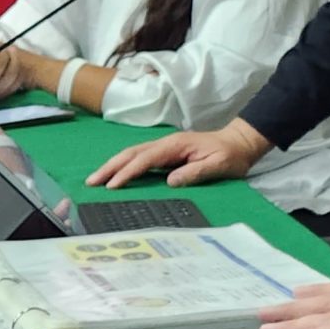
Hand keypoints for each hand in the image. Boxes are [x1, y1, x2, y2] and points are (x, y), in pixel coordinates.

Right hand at [87, 119, 265, 188]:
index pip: (145, 159)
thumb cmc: (230, 156)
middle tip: (91, 182)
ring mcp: (165, 147)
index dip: (128, 172)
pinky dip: (125, 165)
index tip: (113, 185)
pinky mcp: (166, 153)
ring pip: (132, 154)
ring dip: (113, 165)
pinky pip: (140, 158)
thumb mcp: (218, 165)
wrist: (238, 143)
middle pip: (131, 153)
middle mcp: (166, 143)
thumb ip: (195, 173)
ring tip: (96, 179)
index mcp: (175, 145)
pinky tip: (115, 174)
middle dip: (110, 167)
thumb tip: (170, 181)